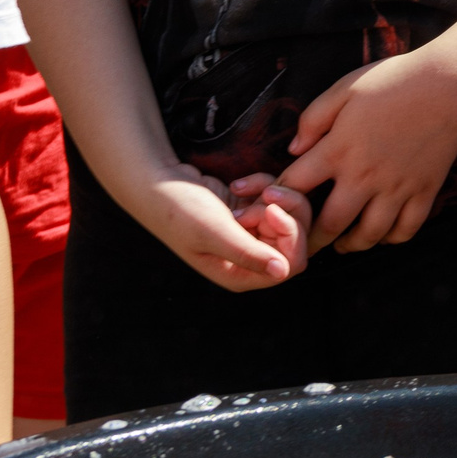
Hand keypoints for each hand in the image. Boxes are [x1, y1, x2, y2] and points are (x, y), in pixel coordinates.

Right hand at [127, 163, 299, 291]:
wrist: (159, 182)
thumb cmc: (179, 211)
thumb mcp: (213, 232)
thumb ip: (248, 252)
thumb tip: (282, 272)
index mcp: (240, 274)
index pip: (291, 262)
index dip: (291, 235)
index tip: (271, 209)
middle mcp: (250, 258)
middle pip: (297, 237)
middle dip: (286, 211)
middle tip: (263, 196)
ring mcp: (252, 234)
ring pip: (291, 215)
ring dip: (274, 195)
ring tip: (243, 189)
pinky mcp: (251, 211)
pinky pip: (277, 197)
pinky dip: (263, 184)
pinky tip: (238, 184)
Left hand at [275, 49, 456, 252]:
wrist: (449, 83)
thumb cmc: (394, 81)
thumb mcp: (345, 88)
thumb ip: (313, 118)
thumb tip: (293, 149)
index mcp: (339, 149)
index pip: (297, 186)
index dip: (279, 199)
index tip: (275, 206)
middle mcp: (365, 176)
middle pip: (330, 224)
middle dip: (311, 240)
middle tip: (303, 245)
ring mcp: (397, 188)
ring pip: (369, 234)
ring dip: (351, 245)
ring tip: (342, 245)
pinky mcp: (424, 192)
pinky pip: (406, 229)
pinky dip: (392, 238)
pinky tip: (382, 233)